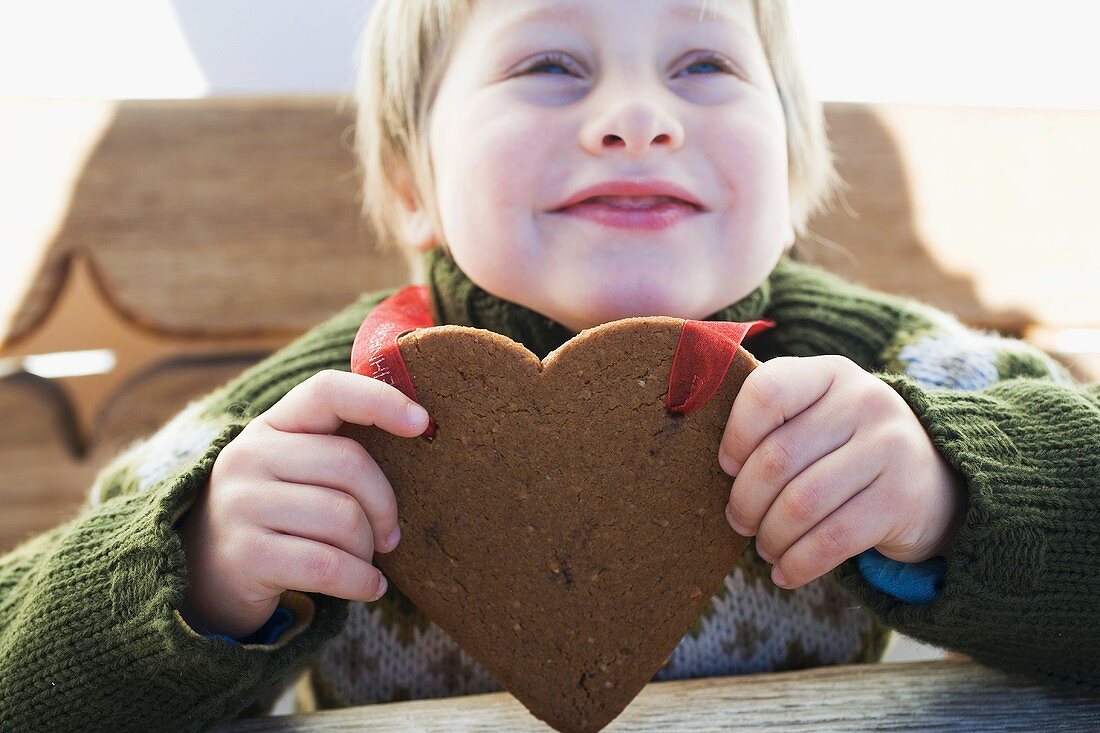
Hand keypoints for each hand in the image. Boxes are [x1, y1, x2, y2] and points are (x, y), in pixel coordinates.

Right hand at [177, 369, 430, 638]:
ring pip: (344, 519)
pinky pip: (328, 565)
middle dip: (384, 506)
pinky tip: (370, 587)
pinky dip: (361, 580)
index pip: (327, 391)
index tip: (423, 422)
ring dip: (368, 550)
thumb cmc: (276, 516)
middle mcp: (250, 456)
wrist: (204, 576)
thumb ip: (336, 449)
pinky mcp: (246, 555)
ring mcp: (242, 504)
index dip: (379, 399)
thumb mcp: (293, 469)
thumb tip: (420, 428)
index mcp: (272, 425)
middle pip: (350, 465)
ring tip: (365, 561)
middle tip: (390, 535)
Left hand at [718, 356, 967, 589]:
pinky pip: (832, 540)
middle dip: (746, 501)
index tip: (727, 466)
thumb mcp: (818, 414)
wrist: (935, 481)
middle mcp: (865, 401)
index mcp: (831, 373)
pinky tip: (785, 573)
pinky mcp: (902, 500)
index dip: (736, 435)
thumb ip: (772, 419)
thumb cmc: (847, 448)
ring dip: (771, 537)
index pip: (767, 392)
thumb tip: (704, 452)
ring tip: (765, 548)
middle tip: (739, 522)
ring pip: (802, 504)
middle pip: (777, 457)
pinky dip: (799, 564)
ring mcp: (890, 448)